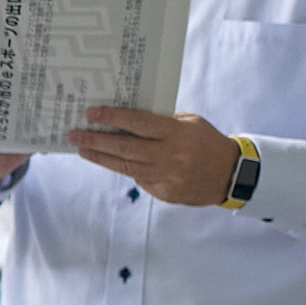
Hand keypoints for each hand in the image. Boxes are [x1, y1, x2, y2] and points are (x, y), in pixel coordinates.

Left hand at [66, 106, 241, 206]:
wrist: (230, 175)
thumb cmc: (207, 142)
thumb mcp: (190, 123)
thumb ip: (163, 121)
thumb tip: (129, 117)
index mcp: (175, 133)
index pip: (138, 123)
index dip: (113, 117)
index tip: (92, 112)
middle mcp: (168, 156)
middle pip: (124, 147)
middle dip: (95, 140)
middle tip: (74, 134)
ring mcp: (164, 176)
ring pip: (124, 166)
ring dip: (100, 157)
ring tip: (82, 149)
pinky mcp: (162, 192)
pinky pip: (137, 178)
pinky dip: (122, 168)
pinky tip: (107, 160)